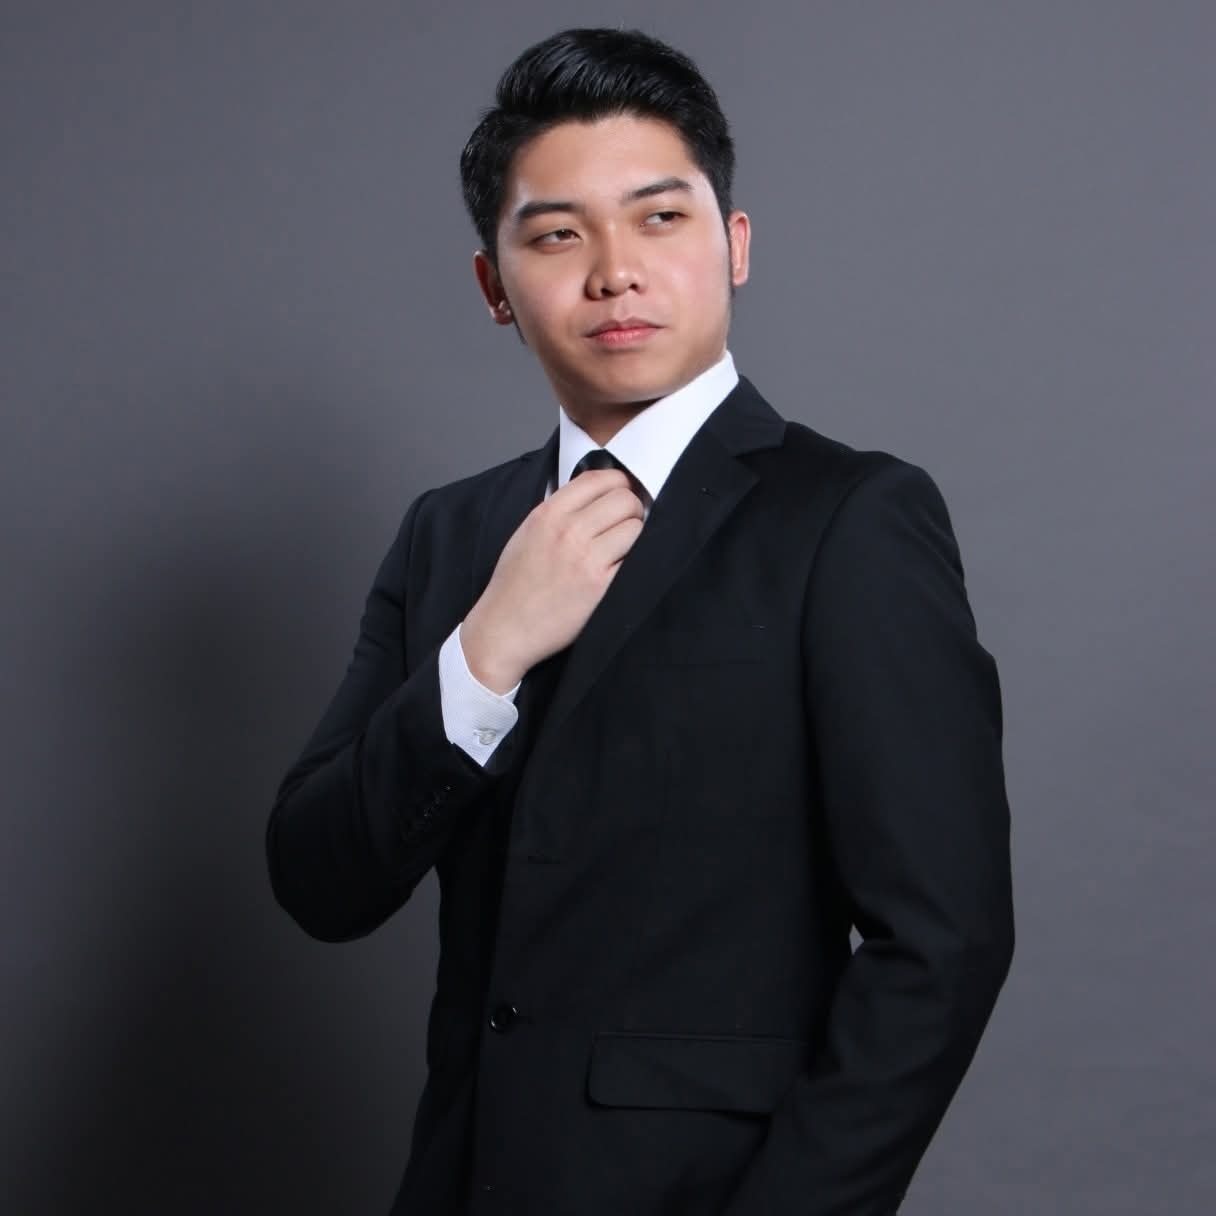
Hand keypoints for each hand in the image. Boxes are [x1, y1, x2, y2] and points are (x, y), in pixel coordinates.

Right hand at [460, 468, 644, 691]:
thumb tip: (599, 497)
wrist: (504, 629)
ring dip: (636, 535)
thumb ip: (559, 511)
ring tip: (623, 548)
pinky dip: (633, 561)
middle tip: (627, 524)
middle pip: (624, 499)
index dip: (617, 484)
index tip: (620, 495)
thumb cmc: (514, 586)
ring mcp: (586, 558)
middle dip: (632, 509)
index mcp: (547, 514)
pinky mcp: (600, 585)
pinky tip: (619, 569)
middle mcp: (568, 531)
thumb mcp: (527, 533)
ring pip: (635, 526)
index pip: (598, 478)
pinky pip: (634, 558)